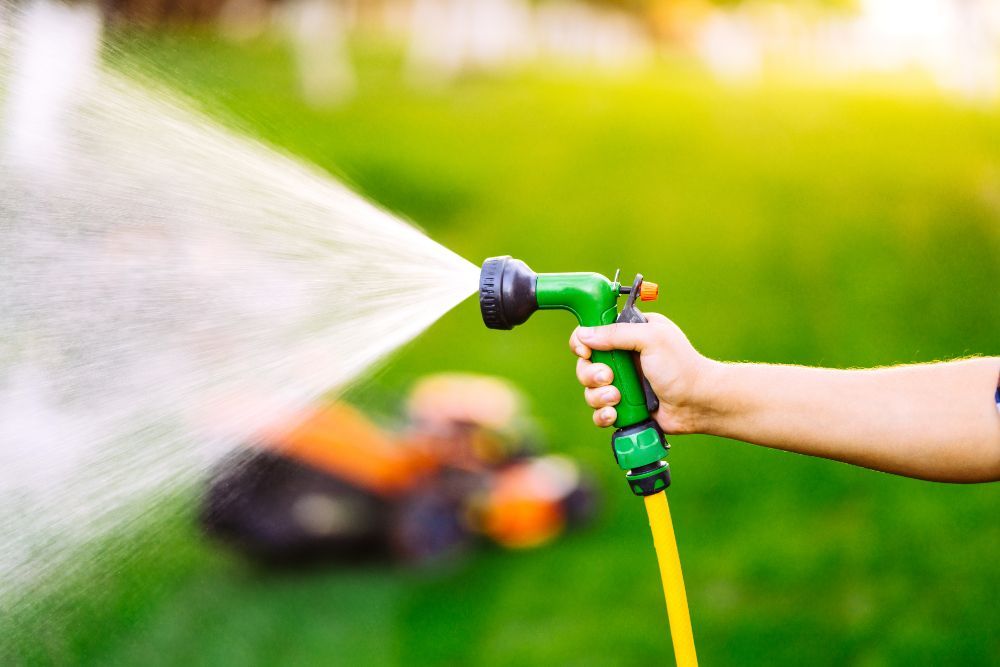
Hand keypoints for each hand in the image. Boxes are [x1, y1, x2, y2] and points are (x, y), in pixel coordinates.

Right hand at [568, 313, 717, 433]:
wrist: (699, 403)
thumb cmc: (681, 366)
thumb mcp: (651, 338)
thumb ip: (616, 333)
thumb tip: (583, 335)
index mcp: (629, 334)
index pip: (591, 333)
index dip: (582, 343)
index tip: (585, 352)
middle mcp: (622, 358)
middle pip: (585, 364)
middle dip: (591, 374)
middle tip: (609, 378)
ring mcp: (622, 383)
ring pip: (589, 390)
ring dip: (598, 396)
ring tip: (617, 398)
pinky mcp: (624, 407)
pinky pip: (598, 412)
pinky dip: (602, 414)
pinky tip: (614, 413)